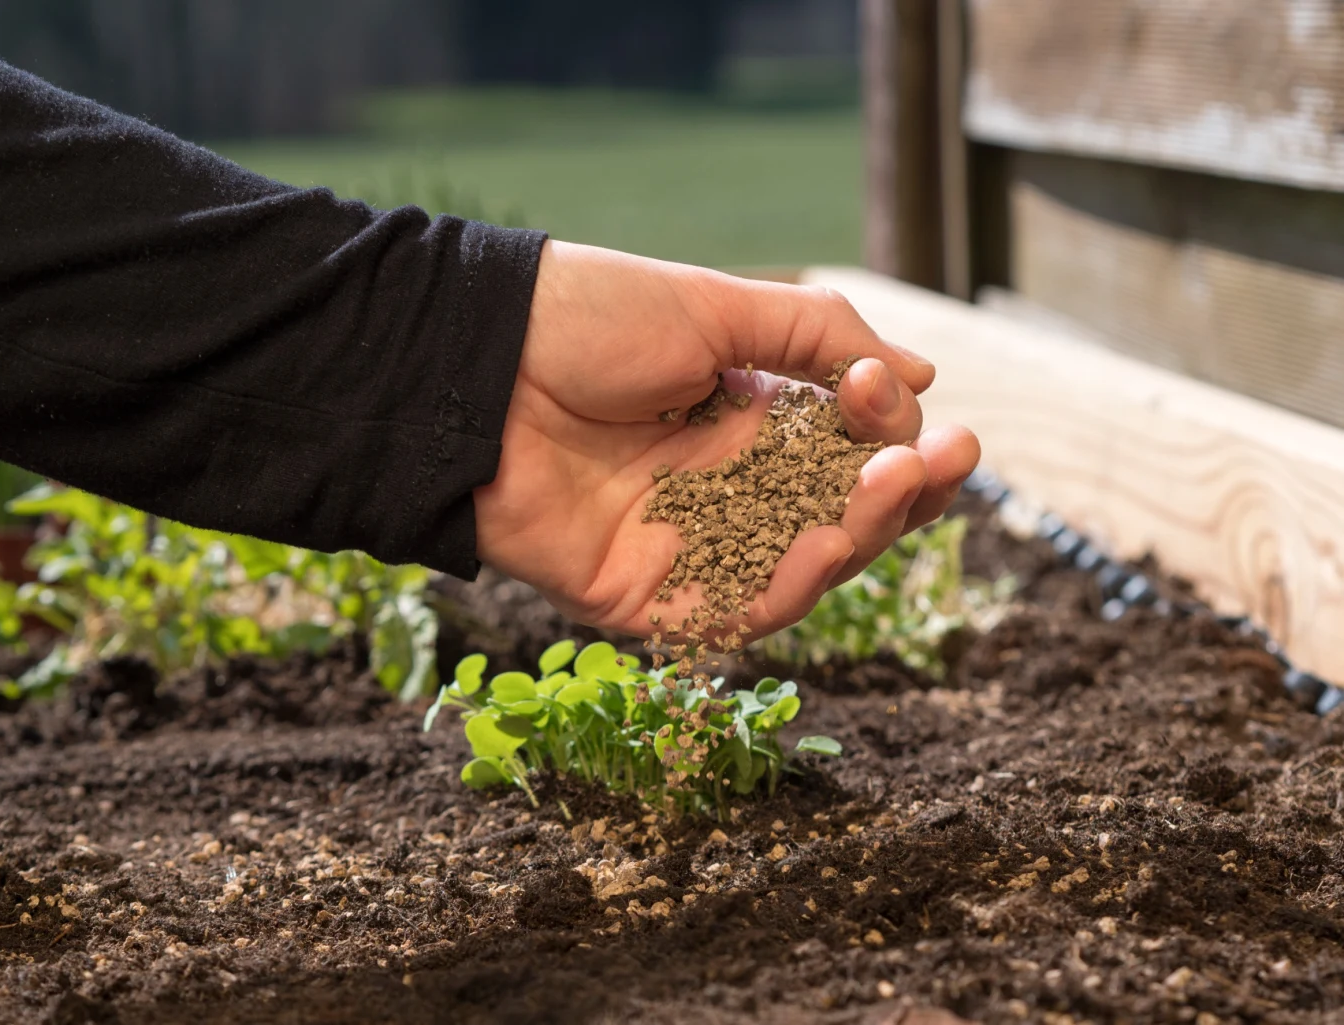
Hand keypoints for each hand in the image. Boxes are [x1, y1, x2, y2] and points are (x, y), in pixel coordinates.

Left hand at [473, 241, 980, 641]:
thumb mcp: (718, 308)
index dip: (893, 433)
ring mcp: (688, 549)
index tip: (895, 394)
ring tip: (890, 486)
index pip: (850, 452)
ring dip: (860, 535)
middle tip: (945, 459)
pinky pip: (731, 615)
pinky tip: (825, 544)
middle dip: (902, 493)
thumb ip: (823, 339)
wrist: (474, 364)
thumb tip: (926, 376)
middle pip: (841, 518)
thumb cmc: (587, 321)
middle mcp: (727, 490)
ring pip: (801, 572)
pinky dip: (787, 589)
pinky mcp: (643, 599)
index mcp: (748, 422)